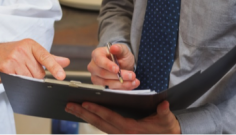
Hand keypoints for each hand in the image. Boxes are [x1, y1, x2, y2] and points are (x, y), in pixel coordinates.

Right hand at [0, 38, 69, 82]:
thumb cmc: (9, 53)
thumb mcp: (29, 51)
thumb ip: (48, 58)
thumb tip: (65, 62)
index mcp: (30, 45)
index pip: (45, 57)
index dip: (54, 67)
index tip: (61, 76)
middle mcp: (22, 50)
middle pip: (38, 74)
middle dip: (34, 76)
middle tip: (23, 69)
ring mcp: (13, 60)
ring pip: (29, 80)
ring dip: (25, 81)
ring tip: (16, 72)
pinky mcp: (5, 69)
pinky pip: (18, 83)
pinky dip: (17, 83)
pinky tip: (11, 76)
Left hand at [65, 101, 180, 134]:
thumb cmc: (166, 128)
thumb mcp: (166, 120)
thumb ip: (164, 112)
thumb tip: (164, 104)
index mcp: (131, 129)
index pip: (110, 118)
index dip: (97, 110)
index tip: (84, 103)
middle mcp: (122, 134)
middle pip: (98, 123)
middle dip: (83, 113)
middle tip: (68, 105)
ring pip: (98, 126)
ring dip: (84, 117)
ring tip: (71, 108)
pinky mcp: (119, 134)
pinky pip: (102, 127)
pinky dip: (92, 120)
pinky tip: (84, 113)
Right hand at [88, 43, 137, 88]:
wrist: (122, 64)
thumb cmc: (120, 56)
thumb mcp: (122, 50)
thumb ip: (119, 48)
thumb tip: (113, 48)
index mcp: (97, 54)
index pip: (99, 60)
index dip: (108, 65)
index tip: (117, 69)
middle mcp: (94, 66)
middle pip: (103, 73)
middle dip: (118, 76)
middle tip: (132, 76)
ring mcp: (96, 77)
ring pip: (107, 83)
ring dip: (122, 84)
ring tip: (134, 81)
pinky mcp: (101, 86)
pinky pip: (111, 89)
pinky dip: (122, 88)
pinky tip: (131, 85)